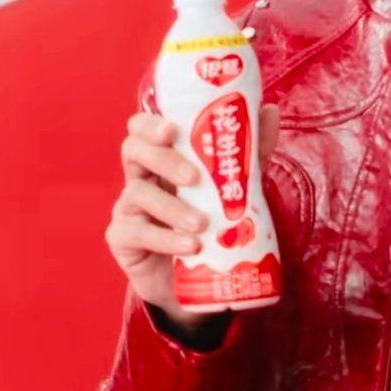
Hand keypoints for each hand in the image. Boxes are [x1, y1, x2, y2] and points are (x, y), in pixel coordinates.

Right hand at [105, 103, 280, 326]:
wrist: (200, 279)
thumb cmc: (212, 224)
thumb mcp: (233, 186)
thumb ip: (248, 152)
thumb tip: (269, 110)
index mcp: (160, 159)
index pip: (142, 129)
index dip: (150, 124)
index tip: (171, 130)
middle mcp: (139, 177)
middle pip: (133, 151)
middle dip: (163, 160)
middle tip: (193, 177)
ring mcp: (127, 208)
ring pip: (137, 194)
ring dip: (172, 208)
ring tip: (202, 225)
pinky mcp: (122, 239)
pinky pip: (136, 233)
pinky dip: (166, 239)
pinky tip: (190, 247)